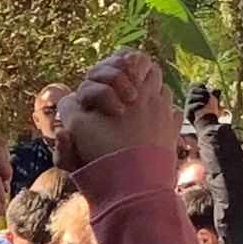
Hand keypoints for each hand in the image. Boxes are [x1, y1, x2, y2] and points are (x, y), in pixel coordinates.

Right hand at [55, 50, 176, 169]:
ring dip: (151, 95)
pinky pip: (173, 114)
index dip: (123, 63)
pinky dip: (164, 115)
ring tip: (136, 109)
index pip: (136, 58)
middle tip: (124, 92)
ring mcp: (167, 115)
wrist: (133, 186)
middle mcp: (155, 97)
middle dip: (139, 77)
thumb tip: (71, 99)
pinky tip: (151, 126)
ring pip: (163, 91)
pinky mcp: (173, 133)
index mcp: (134, 88)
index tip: (114, 77)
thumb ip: (69, 107)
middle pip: (152, 71)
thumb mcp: (76, 127)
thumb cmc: (104, 153)